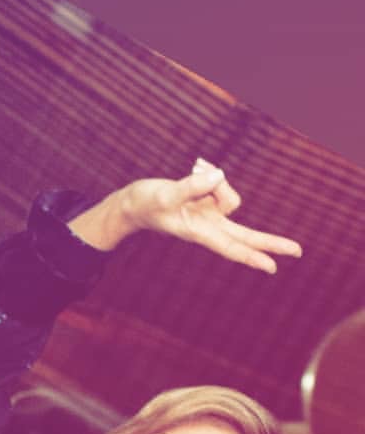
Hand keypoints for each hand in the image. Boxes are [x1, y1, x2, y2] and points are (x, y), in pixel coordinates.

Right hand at [72, 160, 302, 273]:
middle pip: (246, 235)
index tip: (272, 267)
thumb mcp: (165, 194)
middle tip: (298, 252)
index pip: (231, 246)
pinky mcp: (208, 200)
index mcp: (199, 232)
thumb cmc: (145, 203)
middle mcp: (209, 225)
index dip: (252, 255)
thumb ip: (191, 187)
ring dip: (215, 178)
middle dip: (270, 242)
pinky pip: (220, 183)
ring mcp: (210, 213)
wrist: (134, 202)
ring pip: (229, 194)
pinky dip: (210, 173)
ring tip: (193, 168)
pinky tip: (195, 167)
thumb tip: (220, 176)